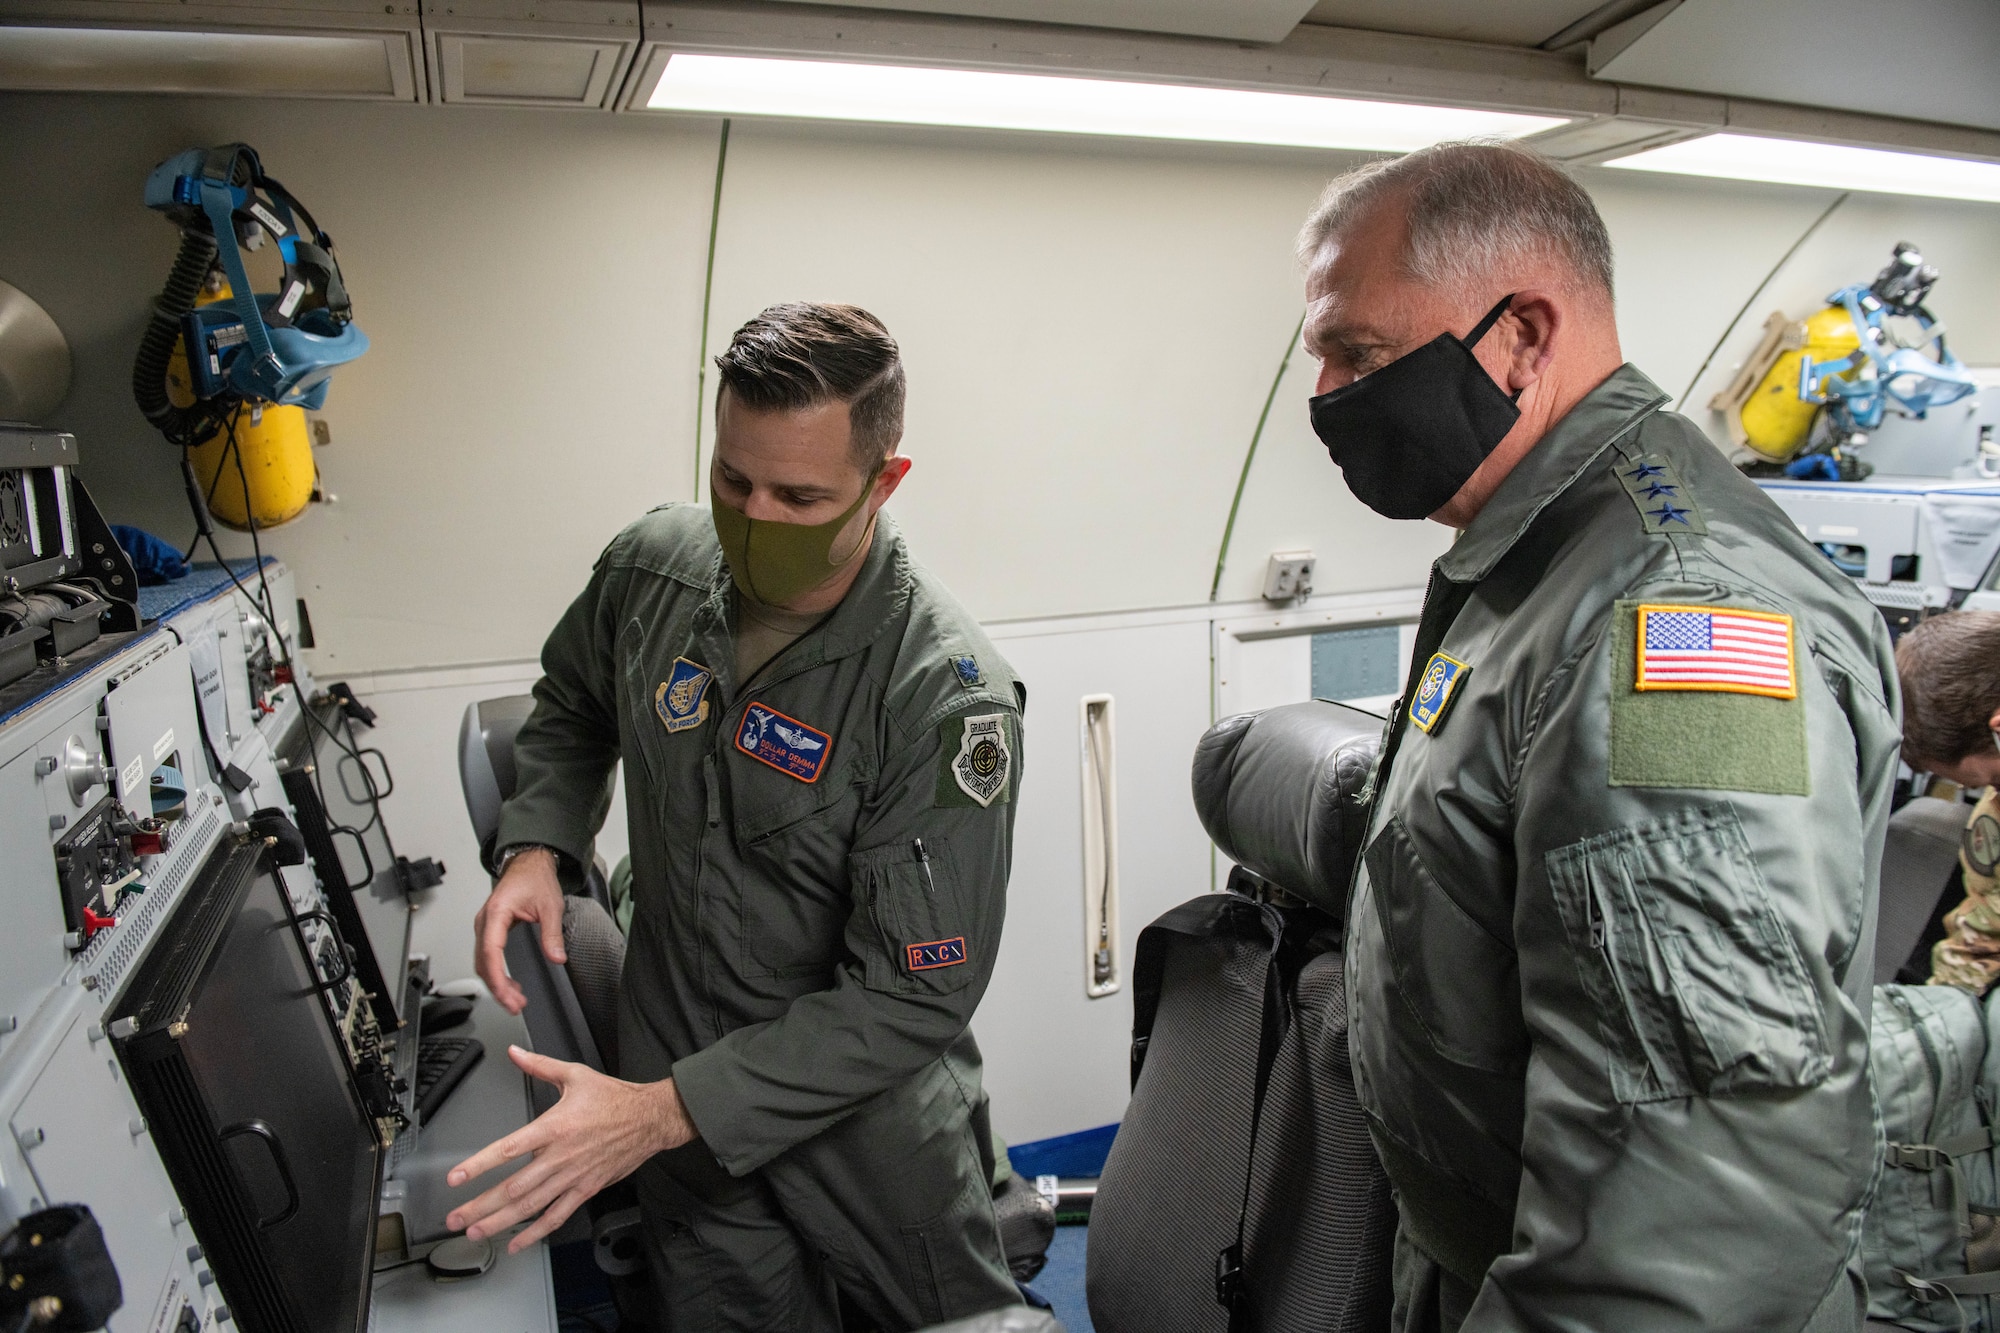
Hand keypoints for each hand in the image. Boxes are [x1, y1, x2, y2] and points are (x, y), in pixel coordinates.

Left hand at [445, 1046, 696, 1252]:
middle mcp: (560, 1156)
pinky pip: (557, 1216)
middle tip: (455, 1218)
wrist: (650, 1119)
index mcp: (555, 1127)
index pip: (508, 1149)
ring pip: (531, 1206)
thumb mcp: (576, 1075)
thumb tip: (515, 1053)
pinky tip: (517, 1242)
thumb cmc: (615, 1099)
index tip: (456, 1178)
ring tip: (475, 1232)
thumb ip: (540, 1066)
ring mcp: (573, 1177)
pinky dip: (536, 1232)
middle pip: (514, 1187)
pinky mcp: (586, 1189)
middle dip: (481, 1206)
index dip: (480, 1165)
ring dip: (500, 1222)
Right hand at [475, 848, 563, 1013]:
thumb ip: (552, 934)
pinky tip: (510, 985)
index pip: (491, 952)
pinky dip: (496, 974)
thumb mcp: (551, 906)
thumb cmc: (535, 879)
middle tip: (515, 1005)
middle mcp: (485, 921)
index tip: (508, 995)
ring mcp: (485, 926)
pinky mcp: (489, 930)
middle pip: (483, 963)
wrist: (528, 864)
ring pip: (483, 962)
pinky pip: (487, 956)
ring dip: (496, 983)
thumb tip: (556, 958)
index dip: (497, 978)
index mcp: (497, 913)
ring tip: (515, 1000)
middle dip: (498, 988)